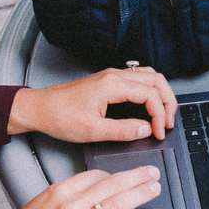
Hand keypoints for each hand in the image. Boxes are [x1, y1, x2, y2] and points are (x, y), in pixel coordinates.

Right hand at [0, 165, 159, 208]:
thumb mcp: (40, 202)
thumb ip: (66, 195)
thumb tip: (92, 189)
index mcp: (59, 191)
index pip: (95, 175)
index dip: (115, 175)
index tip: (126, 176)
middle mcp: (70, 206)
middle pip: (112, 185)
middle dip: (136, 177)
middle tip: (152, 172)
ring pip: (116, 206)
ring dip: (140, 195)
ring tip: (154, 189)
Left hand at [8, 67, 176, 142]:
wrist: (39, 108)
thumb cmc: (60, 117)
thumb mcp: (92, 130)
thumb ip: (123, 130)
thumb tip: (146, 130)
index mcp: (112, 85)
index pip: (150, 94)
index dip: (160, 115)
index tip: (159, 133)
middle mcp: (115, 75)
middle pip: (156, 80)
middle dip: (167, 102)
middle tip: (169, 124)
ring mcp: (112, 75)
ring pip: (149, 76)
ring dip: (161, 94)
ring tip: (163, 115)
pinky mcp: (108, 80)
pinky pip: (138, 78)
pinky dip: (150, 90)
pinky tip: (149, 105)